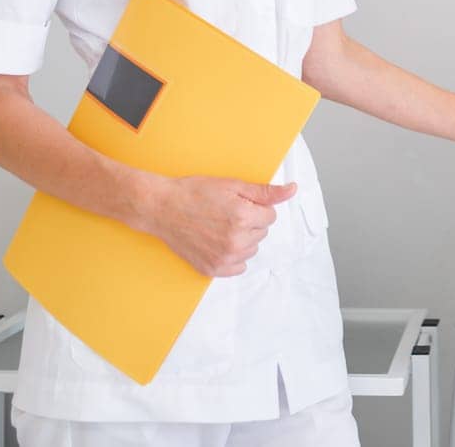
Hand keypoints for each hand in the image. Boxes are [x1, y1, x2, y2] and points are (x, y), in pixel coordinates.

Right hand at [136, 175, 296, 276]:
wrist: (162, 208)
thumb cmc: (195, 193)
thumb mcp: (232, 185)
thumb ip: (265, 192)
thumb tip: (292, 190)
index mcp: (244, 218)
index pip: (270, 216)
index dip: (256, 208)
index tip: (238, 203)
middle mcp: (236, 241)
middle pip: (262, 233)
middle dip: (250, 222)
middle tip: (226, 213)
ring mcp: (224, 258)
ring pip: (251, 249)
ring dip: (243, 239)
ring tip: (219, 226)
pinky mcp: (213, 269)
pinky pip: (239, 267)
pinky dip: (232, 256)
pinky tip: (217, 242)